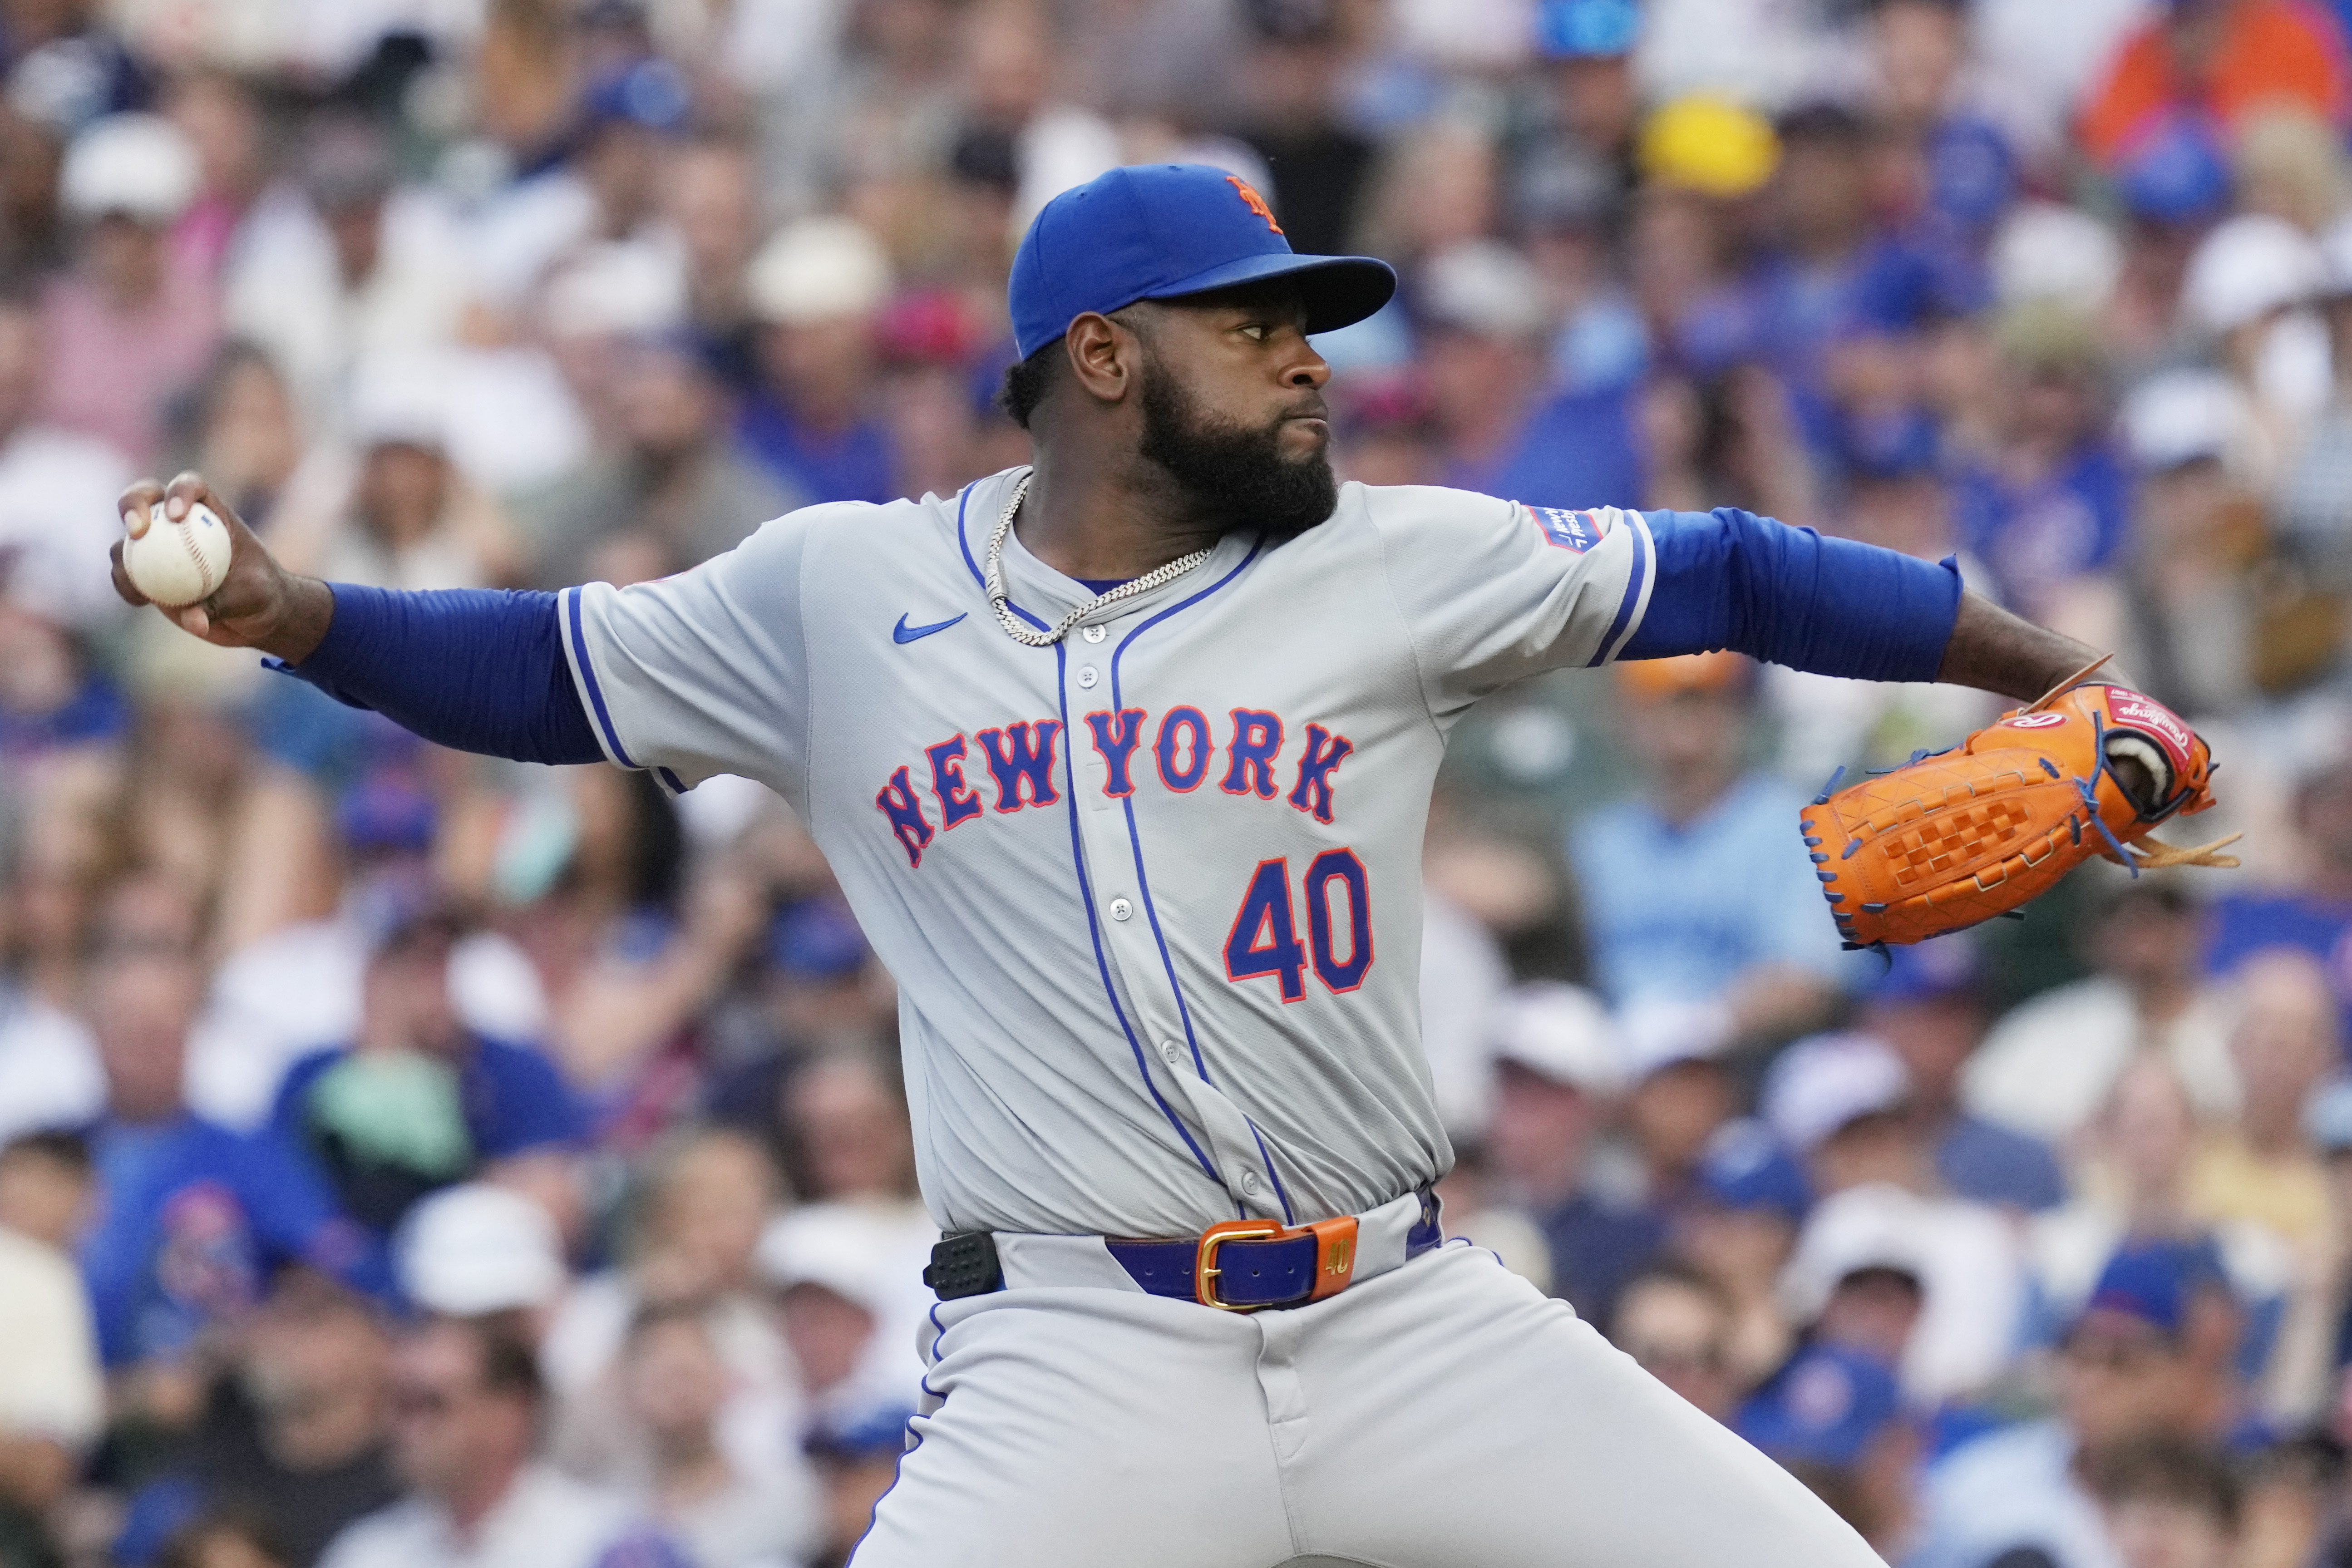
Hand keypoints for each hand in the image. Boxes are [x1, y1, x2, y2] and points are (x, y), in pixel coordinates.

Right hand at [111, 471, 334, 660]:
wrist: (253, 616)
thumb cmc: (261, 595)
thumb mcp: (252, 597)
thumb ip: (221, 605)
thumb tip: (193, 621)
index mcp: (211, 512)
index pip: (191, 487)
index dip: (179, 492)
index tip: (177, 516)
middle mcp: (178, 521)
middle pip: (146, 497)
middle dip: (133, 504)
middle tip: (136, 530)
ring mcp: (158, 545)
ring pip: (128, 538)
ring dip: (123, 554)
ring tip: (137, 582)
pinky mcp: (145, 571)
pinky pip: (125, 573)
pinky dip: (126, 585)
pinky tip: (138, 600)